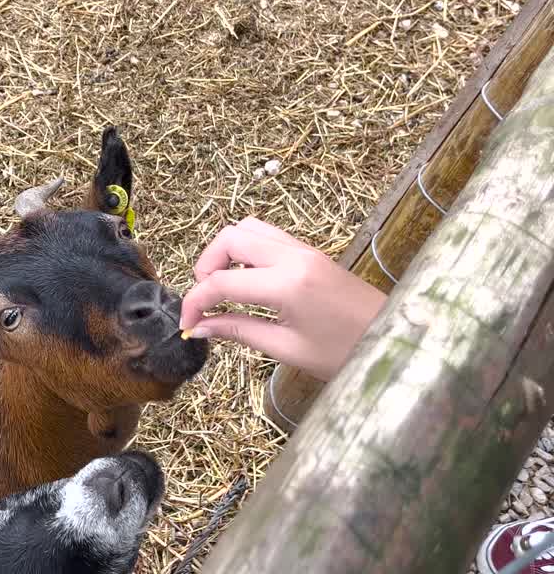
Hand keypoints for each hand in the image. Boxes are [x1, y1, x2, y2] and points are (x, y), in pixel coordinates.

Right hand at [179, 217, 386, 380]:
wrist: (394, 341)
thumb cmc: (345, 353)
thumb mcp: (288, 349)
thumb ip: (240, 331)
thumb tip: (201, 327)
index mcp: (288, 284)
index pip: (222, 282)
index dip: (196, 302)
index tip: (187, 323)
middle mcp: (294, 256)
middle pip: (230, 237)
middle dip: (206, 265)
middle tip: (206, 299)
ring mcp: (304, 249)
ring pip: (248, 228)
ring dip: (226, 252)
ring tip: (225, 287)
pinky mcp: (311, 252)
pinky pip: (268, 236)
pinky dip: (247, 251)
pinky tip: (248, 281)